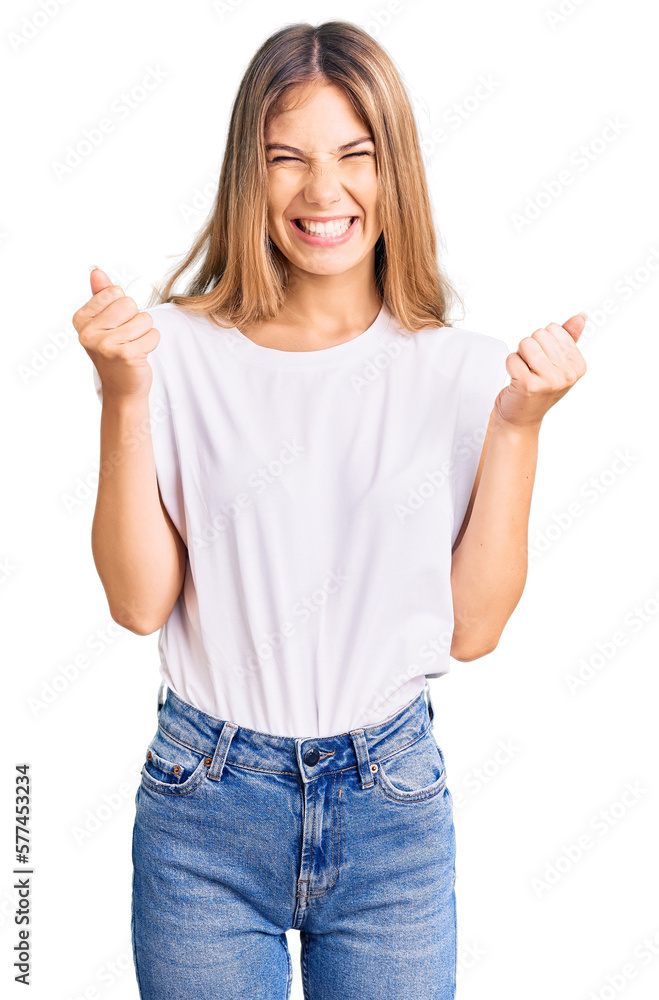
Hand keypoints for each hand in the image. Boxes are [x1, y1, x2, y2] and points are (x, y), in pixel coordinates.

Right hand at [73, 266, 159, 400]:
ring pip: (144, 319)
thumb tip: (96, 269)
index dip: (123, 309)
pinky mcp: (125, 355)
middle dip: (135, 319)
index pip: (115, 292)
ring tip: (132, 347)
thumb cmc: (115, 353)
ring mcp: (105, 345)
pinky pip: (153, 334)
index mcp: (81, 320)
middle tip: (126, 339)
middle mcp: (88, 333)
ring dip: (144, 333)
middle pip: (129, 303)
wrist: (122, 390)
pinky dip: (151, 344)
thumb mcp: (104, 322)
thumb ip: (101, 295)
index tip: (114, 328)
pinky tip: (139, 356)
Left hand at [494, 313, 587, 428]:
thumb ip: (569, 338)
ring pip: (525, 344)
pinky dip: (510, 366)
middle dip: (530, 348)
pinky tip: (516, 380)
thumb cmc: (538, 389)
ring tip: (524, 372)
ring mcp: (549, 381)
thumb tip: (580, 316)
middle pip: (539, 334)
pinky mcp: (528, 385)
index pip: (554, 329)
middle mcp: (567, 374)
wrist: (521, 419)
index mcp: (578, 365)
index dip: (542, 342)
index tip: (544, 362)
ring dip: (520, 356)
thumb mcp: (558, 364)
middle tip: (532, 368)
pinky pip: (512, 358)